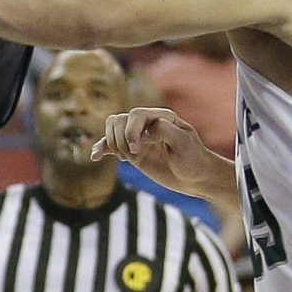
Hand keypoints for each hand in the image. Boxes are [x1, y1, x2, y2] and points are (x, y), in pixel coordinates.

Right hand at [92, 108, 220, 198]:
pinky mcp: (132, 152)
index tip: (137, 150)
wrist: (196, 177)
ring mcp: (138, 138)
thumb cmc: (194, 158)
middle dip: (120, 138)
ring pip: (113, 129)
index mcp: (160, 117)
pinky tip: (95, 156)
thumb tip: (144, 132)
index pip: (135, 115)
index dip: (131, 131)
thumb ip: (164, 131)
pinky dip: (101, 148)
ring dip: (113, 144)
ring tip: (125, 158)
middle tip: (132, 155)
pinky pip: (111, 145)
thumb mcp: (184, 143)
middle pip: (119, 120)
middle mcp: (147, 124)